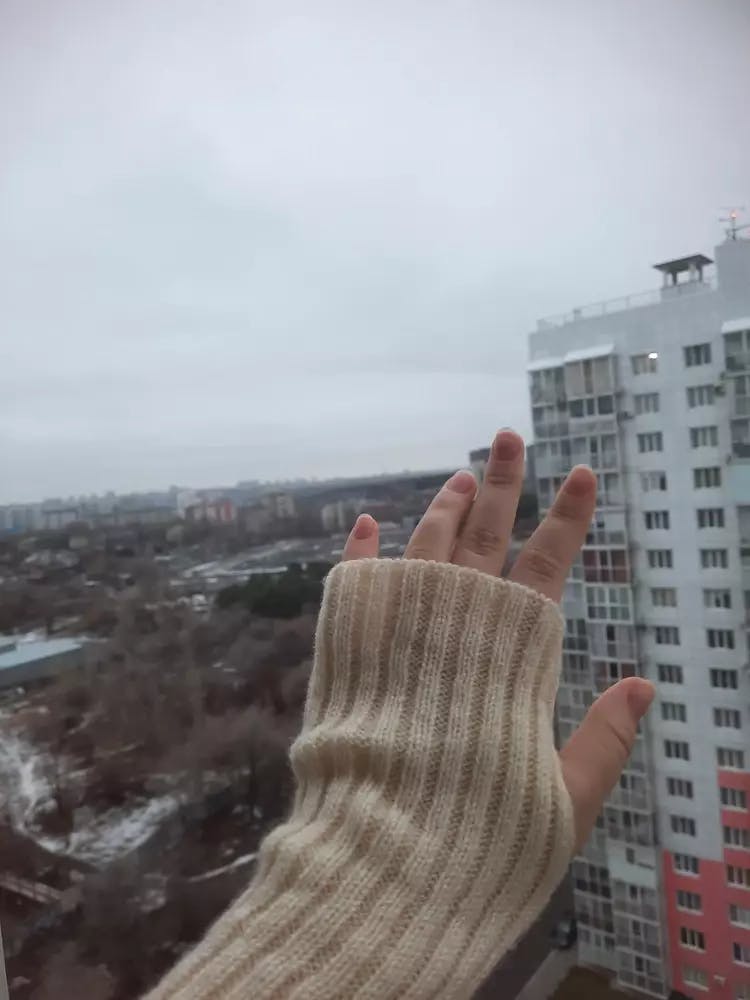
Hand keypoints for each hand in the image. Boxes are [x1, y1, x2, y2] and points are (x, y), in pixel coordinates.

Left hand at [341, 429, 653, 849]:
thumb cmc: (482, 840)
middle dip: (501, 484)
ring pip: (424, 549)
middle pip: (484, 537)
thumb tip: (644, 684)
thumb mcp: (563, 801)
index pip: (548, 568)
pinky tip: (367, 523)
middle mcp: (455, 629)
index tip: (580, 474)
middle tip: (508, 436)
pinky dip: (361, 551)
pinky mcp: (349, 648)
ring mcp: (398, 632)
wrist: (383, 862)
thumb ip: (603, 739)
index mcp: (514, 657)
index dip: (567, 519)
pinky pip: (355, 584)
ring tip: (459, 477)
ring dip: (443, 509)